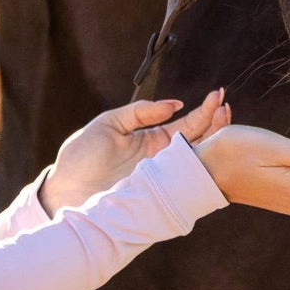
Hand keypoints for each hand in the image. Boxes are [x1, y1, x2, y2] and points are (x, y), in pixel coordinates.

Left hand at [40, 90, 228, 213]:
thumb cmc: (81, 158)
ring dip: (214, 140)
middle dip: (216, 122)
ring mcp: (163, 178)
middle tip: (226, 105)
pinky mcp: (159, 195)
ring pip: (198, 160)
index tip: (217, 95)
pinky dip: (202, 167)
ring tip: (225, 118)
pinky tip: (213, 151)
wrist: (64, 192)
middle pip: (200, 141)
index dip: (204, 110)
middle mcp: (163, 160)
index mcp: (152, 142)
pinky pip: (185, 182)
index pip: (187, 124)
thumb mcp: (108, 124)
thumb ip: (139, 112)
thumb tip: (173, 104)